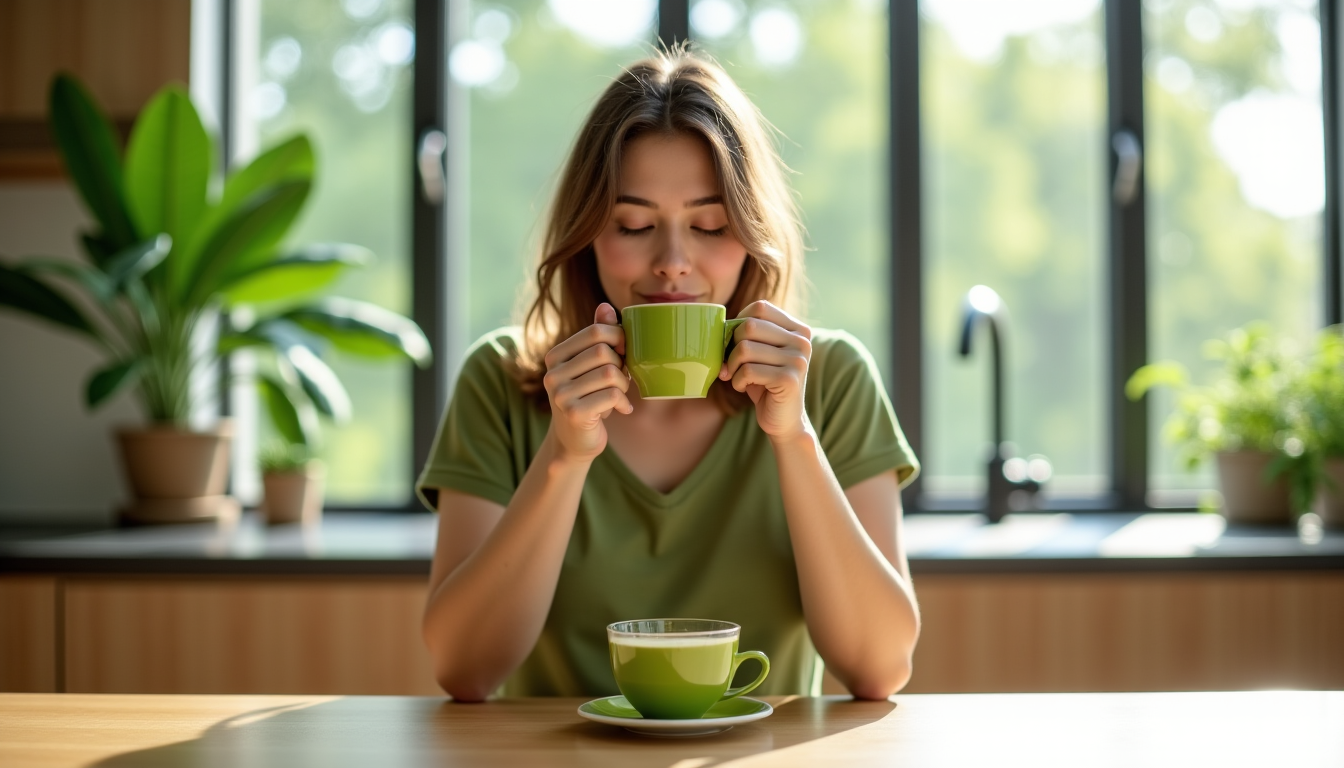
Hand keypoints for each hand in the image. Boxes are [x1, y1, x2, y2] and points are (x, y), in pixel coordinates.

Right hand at [543, 303, 632, 461]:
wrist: (575, 441)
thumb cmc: (588, 397)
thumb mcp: (591, 366)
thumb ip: (597, 337)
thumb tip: (605, 307)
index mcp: (555, 356)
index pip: (595, 332)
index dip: (619, 339)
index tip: (623, 354)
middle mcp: (553, 374)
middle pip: (603, 352)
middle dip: (621, 365)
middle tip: (622, 379)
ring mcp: (560, 394)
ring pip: (610, 373)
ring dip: (623, 385)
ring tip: (619, 394)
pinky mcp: (574, 413)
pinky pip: (612, 395)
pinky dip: (623, 402)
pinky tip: (621, 409)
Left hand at [718, 300, 812, 442]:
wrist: (784, 420)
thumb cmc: (765, 384)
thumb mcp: (758, 354)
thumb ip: (747, 336)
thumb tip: (717, 327)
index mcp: (798, 329)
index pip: (760, 308)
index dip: (738, 323)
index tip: (734, 343)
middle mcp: (802, 341)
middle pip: (749, 326)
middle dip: (731, 347)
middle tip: (731, 365)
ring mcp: (798, 360)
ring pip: (745, 349)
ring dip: (732, 367)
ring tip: (737, 377)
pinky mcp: (789, 379)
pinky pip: (748, 371)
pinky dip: (737, 381)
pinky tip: (744, 388)